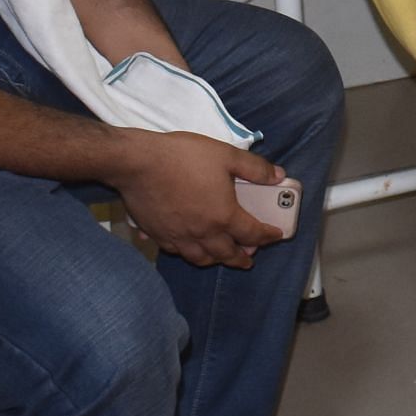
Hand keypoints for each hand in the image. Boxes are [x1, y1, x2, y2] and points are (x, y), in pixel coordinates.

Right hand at [111, 133, 288, 265]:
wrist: (137, 162)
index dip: (268, 236)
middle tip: (248, 258)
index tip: (276, 235)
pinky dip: (186, 252)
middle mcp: (202, 233)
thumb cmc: (183, 157)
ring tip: (219, 256)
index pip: (252, 234)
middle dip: (241, 258)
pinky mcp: (157, 234)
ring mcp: (178, 237)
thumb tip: (278, 176)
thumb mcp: (226, 155)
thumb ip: (255, 168)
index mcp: (223, 216)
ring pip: (200, 258)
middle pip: (226, 254)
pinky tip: (186, 246)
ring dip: (214, 260)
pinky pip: (175, 250)